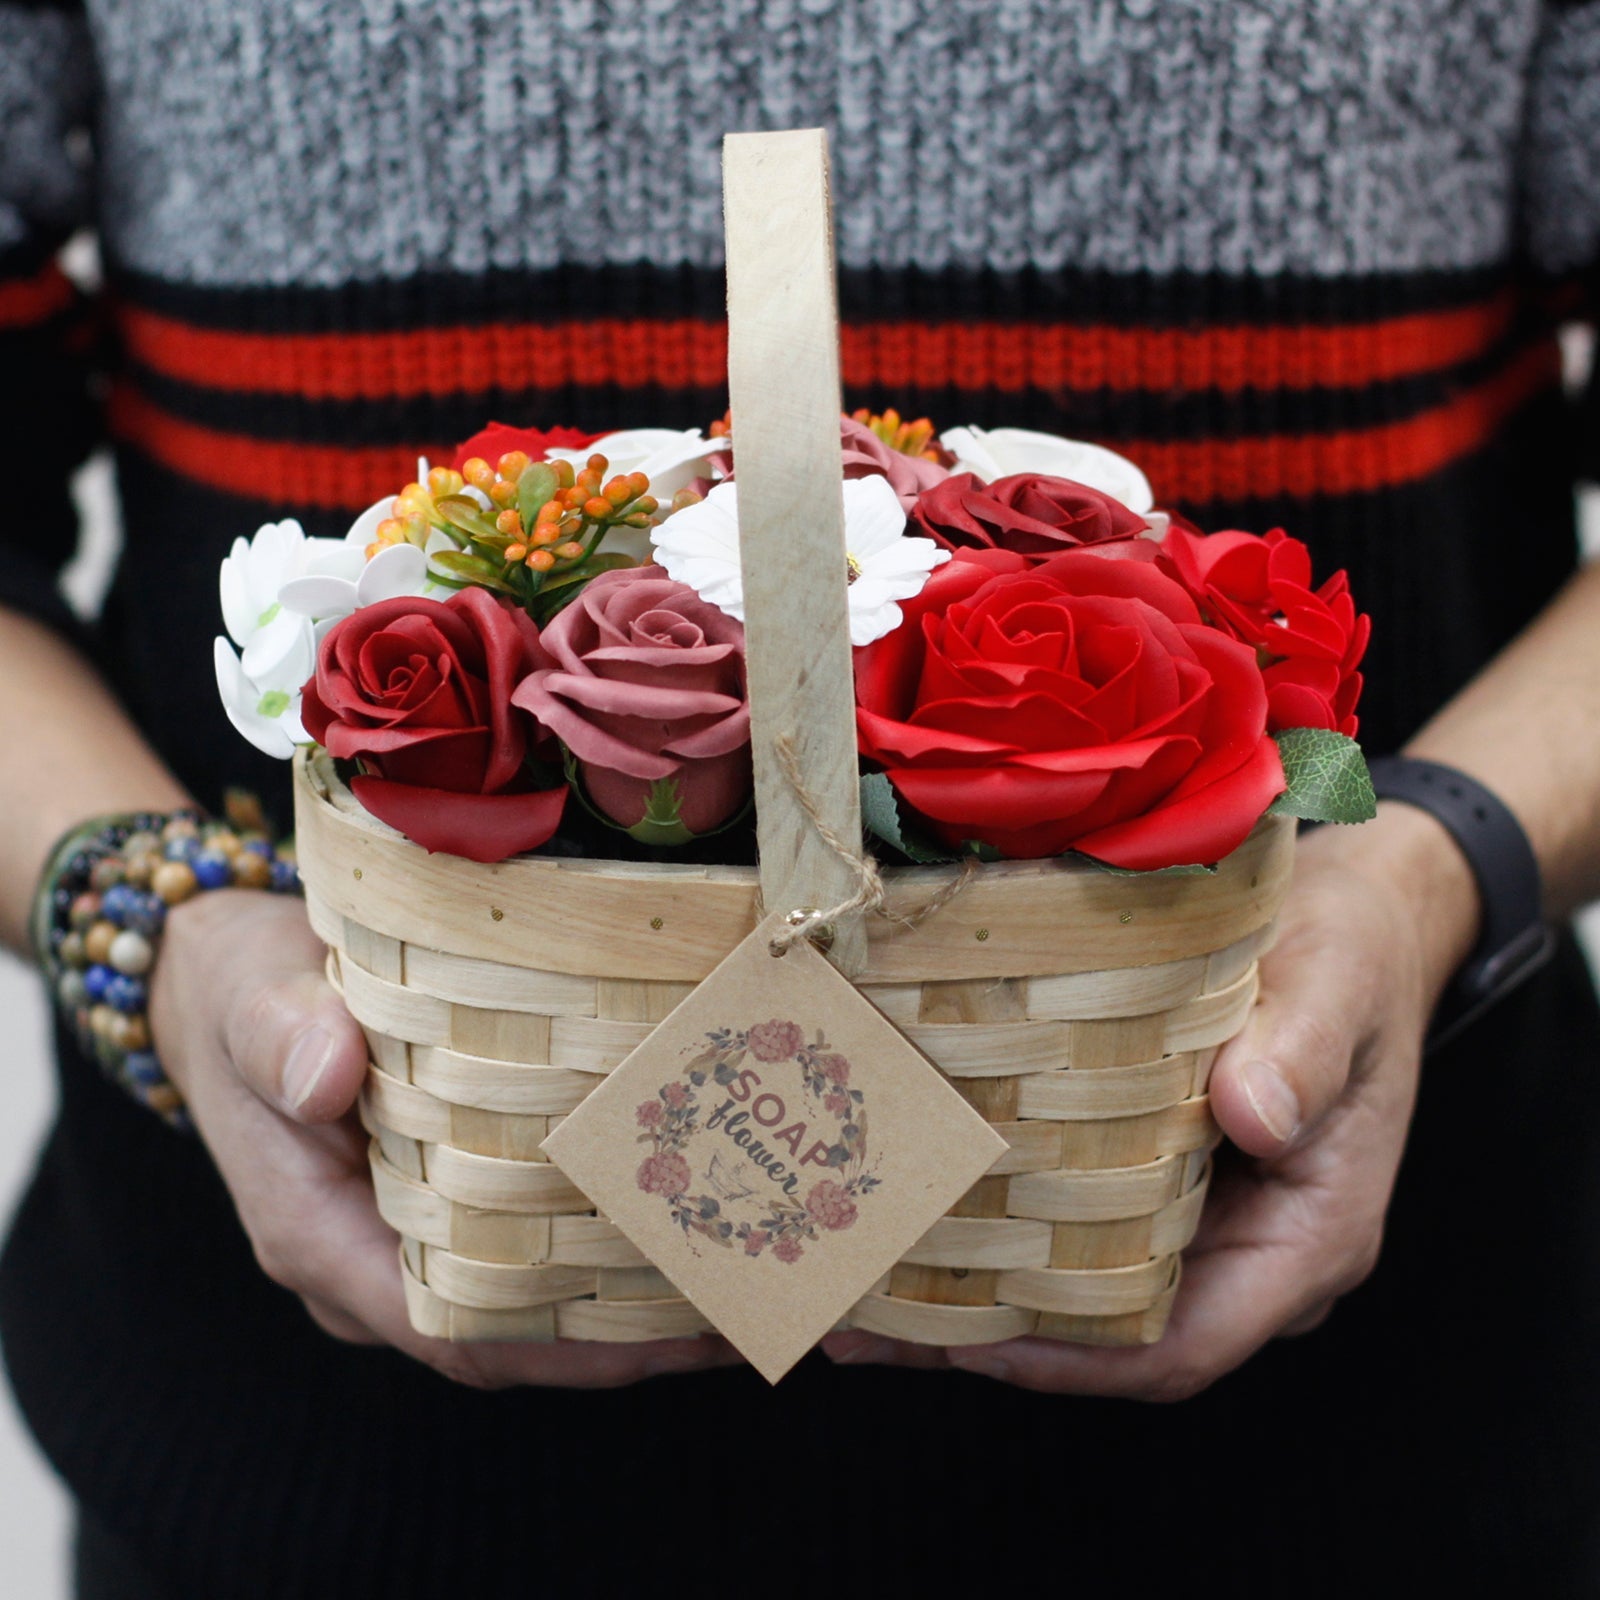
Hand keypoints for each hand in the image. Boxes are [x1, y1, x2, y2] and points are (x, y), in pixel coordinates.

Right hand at [149, 889, 739, 1387]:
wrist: (230, 986)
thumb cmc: (243, 994)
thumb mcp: (251, 998)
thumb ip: (282, 1038)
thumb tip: (327, 1077)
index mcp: (318, 1236)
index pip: (444, 1326)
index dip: (554, 1346)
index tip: (655, 1342)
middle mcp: (369, 1261)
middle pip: (508, 1337)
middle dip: (620, 1343)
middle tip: (735, 1312)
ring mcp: (407, 1238)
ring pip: (525, 1304)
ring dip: (625, 1308)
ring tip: (737, 1281)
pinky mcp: (442, 1202)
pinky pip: (524, 1250)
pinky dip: (599, 1254)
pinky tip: (677, 1221)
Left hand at [822, 806, 1479, 1397]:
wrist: (1356, 915)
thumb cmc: (1355, 950)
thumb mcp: (1341, 982)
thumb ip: (1304, 1052)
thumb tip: (1252, 1116)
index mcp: (1308, 1237)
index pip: (1184, 1342)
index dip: (1076, 1359)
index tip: (974, 1339)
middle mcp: (1248, 1251)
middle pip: (1112, 1333)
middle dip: (992, 1337)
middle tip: (871, 1318)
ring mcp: (1201, 1218)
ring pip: (1084, 1288)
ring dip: (978, 1291)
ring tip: (861, 1279)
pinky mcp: (1159, 1176)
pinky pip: (1080, 1225)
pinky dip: (1002, 1229)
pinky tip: (920, 1205)